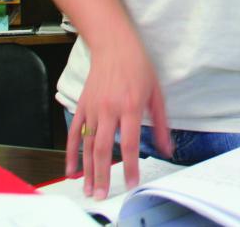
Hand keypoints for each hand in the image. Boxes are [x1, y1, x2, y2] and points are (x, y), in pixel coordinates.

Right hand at [67, 38, 171, 199]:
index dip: (129, 166)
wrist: (114, 45)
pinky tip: (72, 169)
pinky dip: (71, 153)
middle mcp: (109, 109)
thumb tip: (169, 146)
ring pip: (86, 145)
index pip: (129, 143)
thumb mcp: (156, 92)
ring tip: (89, 189)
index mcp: (130, 106)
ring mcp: (93, 108)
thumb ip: (162, 122)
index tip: (131, 182)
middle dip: (103, 175)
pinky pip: (74, 133)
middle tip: (102, 194)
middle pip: (103, 149)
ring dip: (87, 170)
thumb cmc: (138, 66)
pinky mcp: (82, 106)